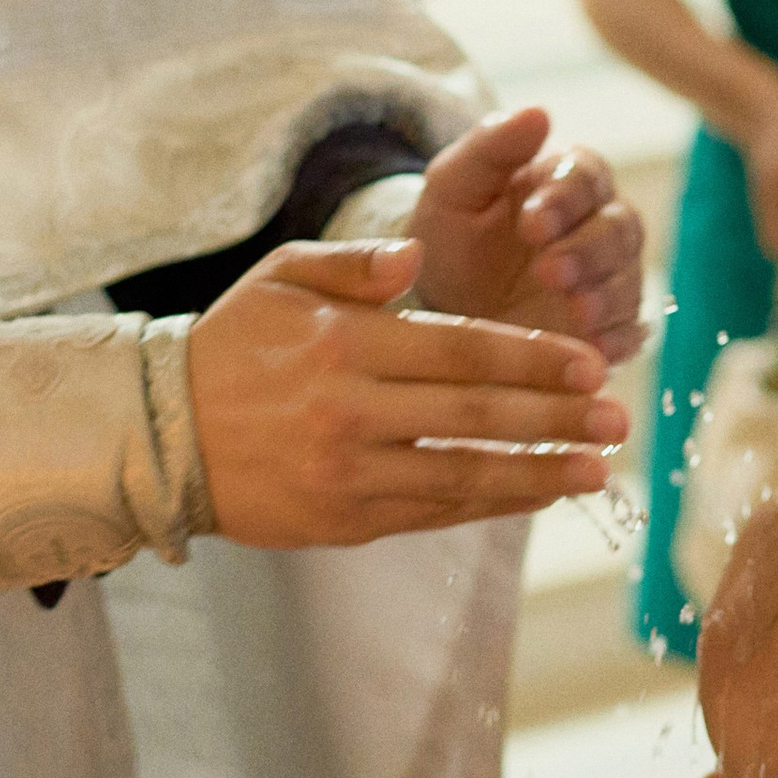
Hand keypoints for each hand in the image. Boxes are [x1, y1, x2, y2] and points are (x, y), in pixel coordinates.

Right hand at [189, 235, 626, 547]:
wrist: (160, 437)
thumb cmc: (232, 345)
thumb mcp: (282, 277)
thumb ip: (357, 261)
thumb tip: (421, 255)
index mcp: (345, 343)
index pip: (464, 349)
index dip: (535, 358)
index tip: (594, 363)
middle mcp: (350, 411)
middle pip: (477, 414)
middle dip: (556, 418)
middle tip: (618, 419)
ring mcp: (348, 473)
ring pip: (464, 475)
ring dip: (539, 474)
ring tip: (597, 471)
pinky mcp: (345, 521)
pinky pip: (433, 512)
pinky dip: (489, 504)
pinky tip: (535, 494)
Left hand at [410, 102, 645, 361]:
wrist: (443, 305)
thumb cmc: (453, 234)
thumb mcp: (454, 187)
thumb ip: (491, 148)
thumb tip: (539, 111)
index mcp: (566, 181)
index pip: (585, 176)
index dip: (565, 197)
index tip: (531, 220)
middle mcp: (599, 226)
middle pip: (620, 229)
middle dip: (589, 250)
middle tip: (550, 270)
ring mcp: (608, 280)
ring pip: (629, 280)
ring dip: (607, 295)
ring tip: (576, 310)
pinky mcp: (608, 329)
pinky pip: (630, 334)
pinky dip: (618, 340)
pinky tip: (594, 349)